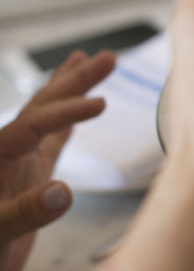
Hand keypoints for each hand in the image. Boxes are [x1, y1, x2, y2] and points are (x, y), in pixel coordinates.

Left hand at [0, 51, 114, 270]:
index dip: (66, 111)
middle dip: (73, 81)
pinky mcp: (29, 183)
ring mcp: (18, 168)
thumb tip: (64, 190)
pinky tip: (80, 113)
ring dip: (71, 92)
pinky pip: (52, 144)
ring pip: (48, 119)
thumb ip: (25, 213)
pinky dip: (67, 125)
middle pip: (41, 107)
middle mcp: (6, 157)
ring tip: (92, 64)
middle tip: (106, 58)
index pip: (32, 124)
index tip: (100, 104)